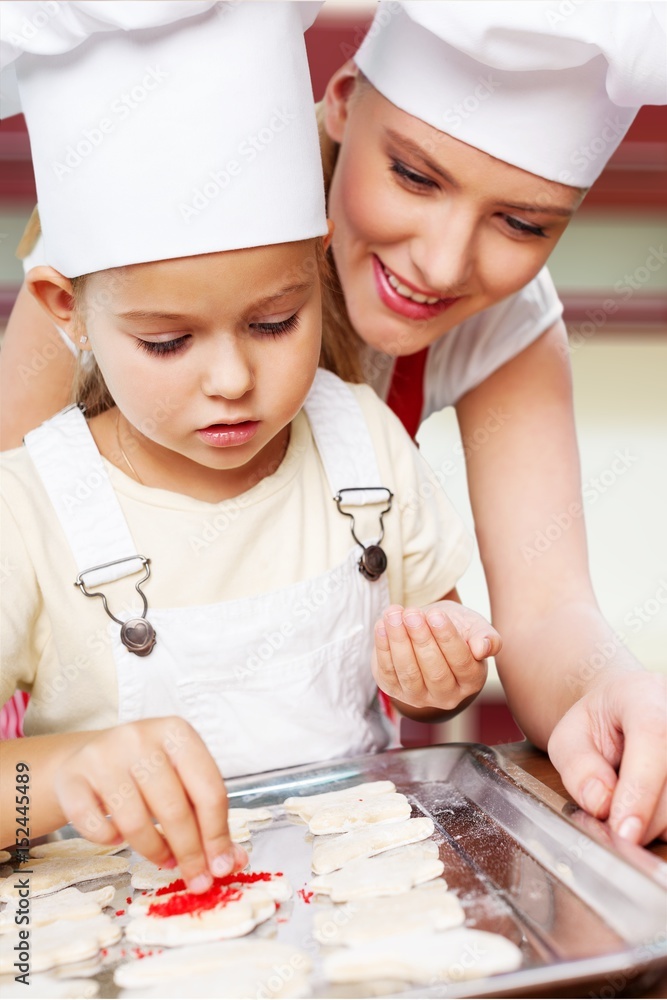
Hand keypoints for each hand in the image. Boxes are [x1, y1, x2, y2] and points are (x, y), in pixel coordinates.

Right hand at [54, 716, 247, 890]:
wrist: (87, 757)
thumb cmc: (145, 772)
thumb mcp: (180, 780)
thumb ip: (208, 817)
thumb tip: (231, 862)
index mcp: (177, 732)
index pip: (209, 789)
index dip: (218, 834)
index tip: (220, 867)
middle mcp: (140, 737)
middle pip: (174, 809)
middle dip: (189, 853)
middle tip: (196, 880)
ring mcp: (103, 755)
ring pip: (135, 822)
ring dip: (153, 851)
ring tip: (162, 857)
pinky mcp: (72, 778)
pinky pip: (95, 828)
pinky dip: (110, 841)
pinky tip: (119, 834)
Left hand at [372, 601, 500, 712]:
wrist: (429, 629)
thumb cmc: (457, 628)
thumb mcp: (476, 627)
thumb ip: (487, 638)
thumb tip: (483, 649)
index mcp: (471, 681)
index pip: (461, 662)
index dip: (447, 639)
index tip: (436, 615)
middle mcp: (447, 696)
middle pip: (434, 671)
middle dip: (421, 639)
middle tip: (412, 614)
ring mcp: (419, 697)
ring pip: (408, 673)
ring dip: (399, 642)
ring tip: (395, 616)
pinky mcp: (394, 689)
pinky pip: (387, 671)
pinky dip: (382, 648)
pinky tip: (382, 625)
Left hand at [548, 669, 666, 844]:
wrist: (627, 711)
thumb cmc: (599, 724)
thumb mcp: (569, 737)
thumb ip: (577, 766)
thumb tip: (601, 804)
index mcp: (645, 697)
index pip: (653, 737)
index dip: (639, 789)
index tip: (622, 829)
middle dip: (641, 818)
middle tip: (611, 822)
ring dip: (654, 822)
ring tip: (629, 802)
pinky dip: (664, 822)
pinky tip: (648, 808)